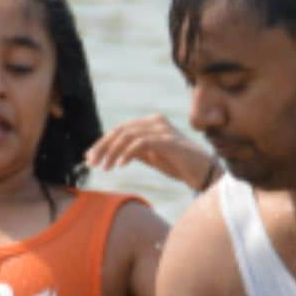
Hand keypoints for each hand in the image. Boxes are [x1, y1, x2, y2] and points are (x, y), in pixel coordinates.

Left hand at [86, 115, 217, 190]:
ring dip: (112, 152)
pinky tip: (120, 166)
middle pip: (121, 130)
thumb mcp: (152, 157)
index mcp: (151, 123)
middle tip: (92, 163)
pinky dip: (127, 154)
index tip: (90, 158)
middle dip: (103, 147)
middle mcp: (156, 122)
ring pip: (128, 135)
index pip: (120, 129)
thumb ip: (135, 151)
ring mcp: (163, 130)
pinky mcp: (168, 141)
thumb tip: (111, 153)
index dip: (102, 143)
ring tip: (105, 168)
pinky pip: (141, 143)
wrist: (205, 173)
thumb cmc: (180, 165)